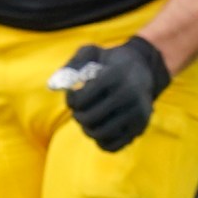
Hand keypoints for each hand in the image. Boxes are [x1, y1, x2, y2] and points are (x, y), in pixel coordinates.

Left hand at [49, 36, 169, 151]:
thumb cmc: (110, 61)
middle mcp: (129, 94)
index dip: (70, 99)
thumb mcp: (91, 52)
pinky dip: (101, 141)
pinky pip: (113, 145)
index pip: (81, 98)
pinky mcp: (140, 127)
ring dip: (87, 129)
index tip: (72, 95)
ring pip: (99, 134)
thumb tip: (53, 86)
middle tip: (78, 110)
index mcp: (115, 75)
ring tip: (88, 120)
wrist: (144, 68)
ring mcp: (137, 112)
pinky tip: (101, 129)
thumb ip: (71, 65)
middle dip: (77, 115)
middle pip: (88, 118)